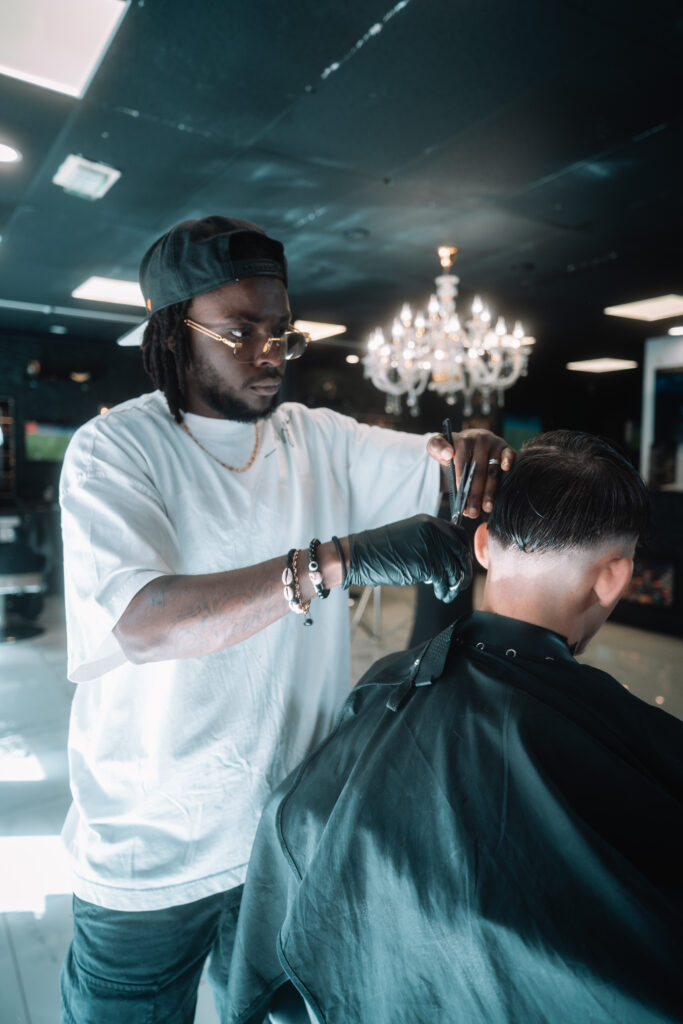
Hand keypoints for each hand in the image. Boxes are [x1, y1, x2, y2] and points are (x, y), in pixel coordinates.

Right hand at [345, 513, 472, 602]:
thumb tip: (448, 559)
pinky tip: (441, 595)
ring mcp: (431, 546)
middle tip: (460, 583)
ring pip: (454, 568)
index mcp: (430, 522)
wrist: (360, 555)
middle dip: (463, 570)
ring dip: (454, 584)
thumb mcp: (409, 537)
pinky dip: (444, 590)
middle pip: (460, 552)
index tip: (462, 564)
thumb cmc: (380, 550)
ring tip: (448, 593)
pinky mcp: (426, 563)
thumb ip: (429, 541)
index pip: (459, 535)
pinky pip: (444, 579)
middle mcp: (434, 531)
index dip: (464, 552)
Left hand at [427, 428, 514, 517]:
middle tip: (472, 513)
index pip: (462, 464)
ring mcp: (494, 443)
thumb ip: (437, 448)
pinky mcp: (505, 447)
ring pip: (492, 470)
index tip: (460, 501)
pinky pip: (509, 455)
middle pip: (478, 471)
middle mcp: (480, 440)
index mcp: (463, 440)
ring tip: (487, 508)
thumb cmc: (451, 448)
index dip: (461, 484)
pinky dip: (509, 462)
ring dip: (490, 491)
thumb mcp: (436, 446)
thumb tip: (448, 454)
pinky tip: (507, 471)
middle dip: (475, 495)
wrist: (466, 441)